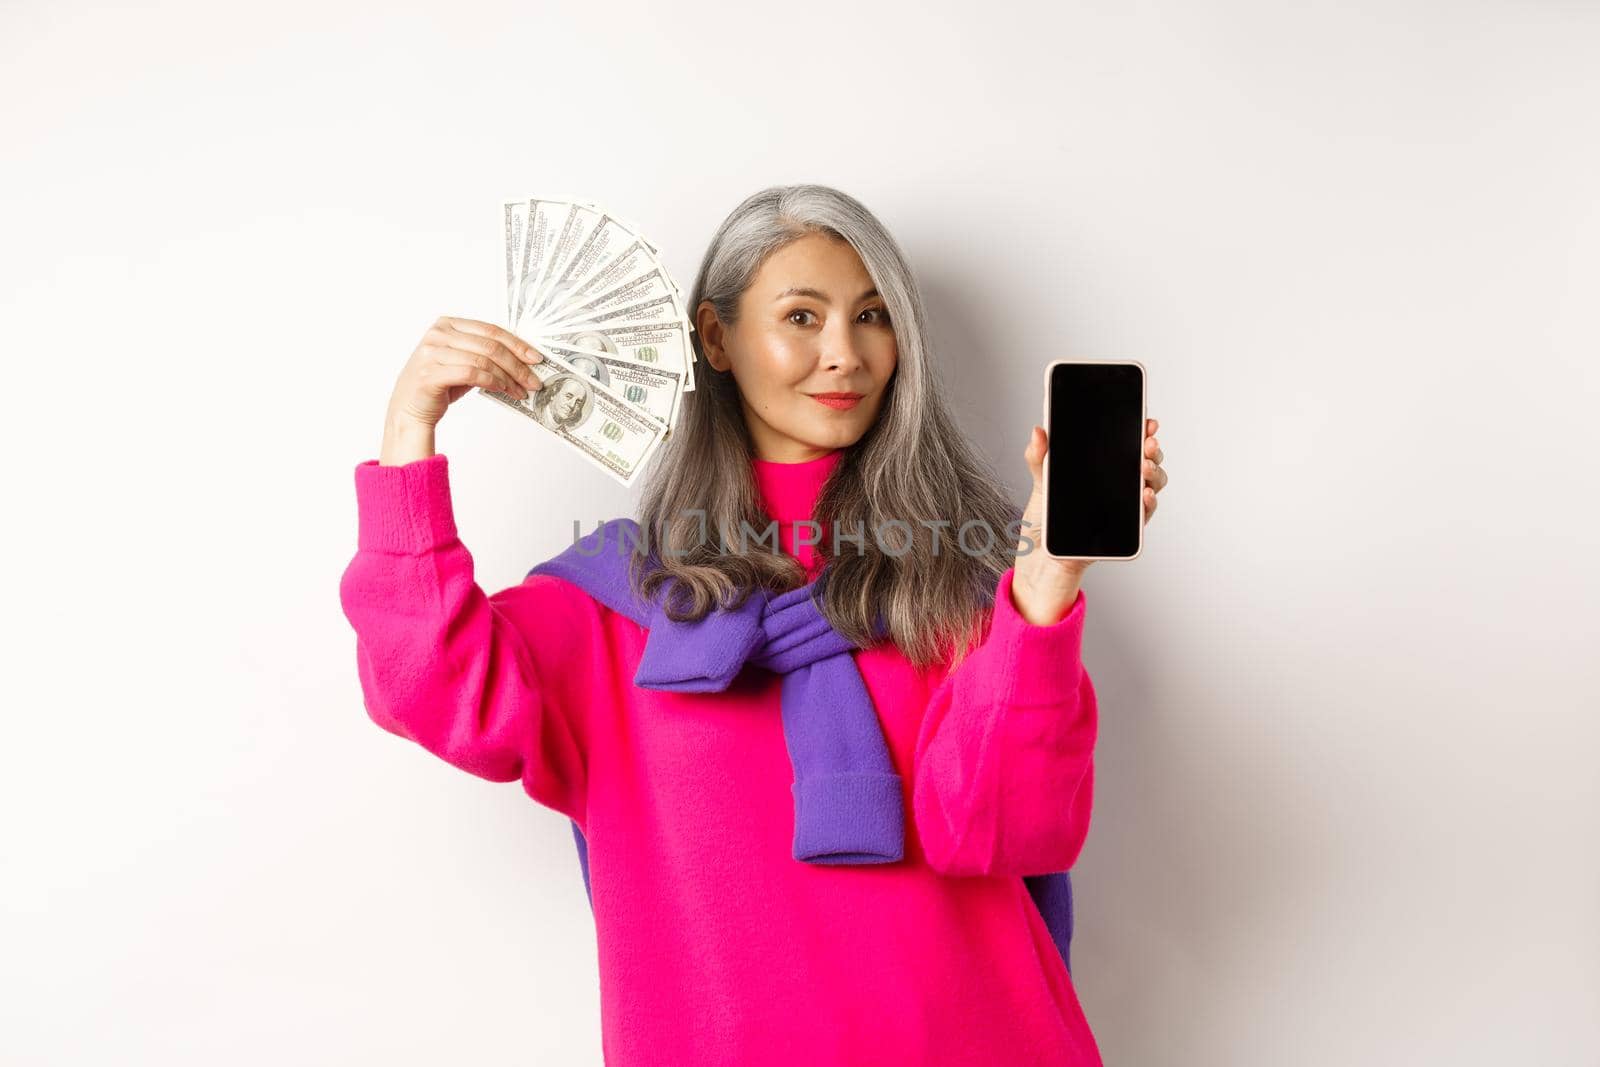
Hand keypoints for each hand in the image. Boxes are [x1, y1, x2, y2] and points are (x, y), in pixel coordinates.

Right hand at [387, 315, 545, 428]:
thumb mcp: (462, 361)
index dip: (517, 344)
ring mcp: (432, 352)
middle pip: (490, 345)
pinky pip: (472, 374)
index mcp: (447, 324)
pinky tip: (503, 390)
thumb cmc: (439, 385)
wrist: (408, 409)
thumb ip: (484, 354)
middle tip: (534, 380)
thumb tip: (522, 358)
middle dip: (518, 365)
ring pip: (484, 360)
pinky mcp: (431, 374)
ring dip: (508, 378)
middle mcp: (438, 334)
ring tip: (521, 390)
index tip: (536, 358)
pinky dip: (492, 382)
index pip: (491, 330)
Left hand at [1010, 417, 1167, 623]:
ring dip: (1154, 472)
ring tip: (1144, 466)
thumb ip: (1039, 456)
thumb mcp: (1040, 481)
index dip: (1142, 430)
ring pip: (1152, 483)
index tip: (1147, 420)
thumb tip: (1038, 431)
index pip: (1129, 442)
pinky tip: (1144, 494)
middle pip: (1146, 459)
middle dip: (1152, 447)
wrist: (1041, 554)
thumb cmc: (1045, 517)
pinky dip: (1149, 502)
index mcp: (1103, 465)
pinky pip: (1145, 513)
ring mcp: (1125, 504)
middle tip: (1148, 442)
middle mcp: (1119, 482)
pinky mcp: (1126, 527)